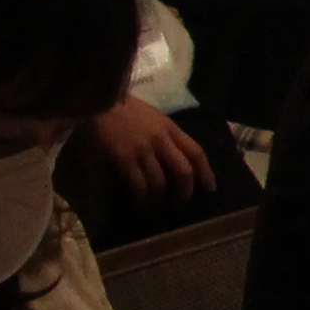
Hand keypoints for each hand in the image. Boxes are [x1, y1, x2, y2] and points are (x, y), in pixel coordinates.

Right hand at [86, 98, 212, 205]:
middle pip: (183, 172)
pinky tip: (139, 205)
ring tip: (156, 209)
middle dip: (184, 193)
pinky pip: (138, 185)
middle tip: (180, 205)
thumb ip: (167, 136)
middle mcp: (161, 140)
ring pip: (160, 183)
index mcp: (171, 128)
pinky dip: (141, 199)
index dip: (206, 173)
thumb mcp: (154, 118)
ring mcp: (143, 150)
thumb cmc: (125, 110)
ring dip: (160, 200)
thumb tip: (176, 160)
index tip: (211, 189)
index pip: (196, 152)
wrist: (98, 101)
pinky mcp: (124, 159)